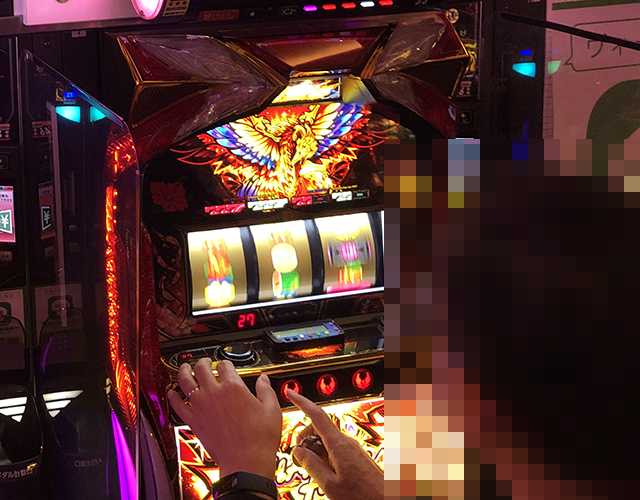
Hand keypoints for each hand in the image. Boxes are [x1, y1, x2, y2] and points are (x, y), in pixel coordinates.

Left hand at [168, 359, 281, 478]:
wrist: (246, 462)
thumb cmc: (260, 439)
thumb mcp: (272, 409)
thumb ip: (266, 390)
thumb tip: (263, 379)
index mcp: (234, 387)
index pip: (225, 365)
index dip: (226, 363)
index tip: (227, 366)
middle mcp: (215, 393)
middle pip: (202, 368)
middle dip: (203, 362)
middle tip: (205, 362)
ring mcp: (201, 407)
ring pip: (186, 382)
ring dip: (184, 371)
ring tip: (185, 368)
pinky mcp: (194, 422)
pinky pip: (178, 406)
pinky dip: (173, 397)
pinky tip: (172, 392)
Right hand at [288, 390, 382, 499]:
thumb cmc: (362, 495)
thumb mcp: (329, 484)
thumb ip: (311, 465)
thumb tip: (298, 451)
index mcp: (339, 445)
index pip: (316, 415)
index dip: (302, 402)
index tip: (291, 393)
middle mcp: (346, 442)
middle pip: (318, 428)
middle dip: (304, 438)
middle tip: (299, 458)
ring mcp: (351, 448)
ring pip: (325, 440)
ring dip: (313, 449)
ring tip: (312, 470)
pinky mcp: (354, 456)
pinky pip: (333, 448)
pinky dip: (323, 455)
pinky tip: (324, 473)